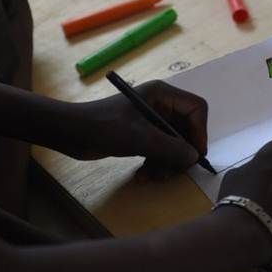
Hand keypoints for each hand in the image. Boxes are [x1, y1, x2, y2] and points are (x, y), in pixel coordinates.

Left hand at [80, 80, 207, 178]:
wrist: (71, 133)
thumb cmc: (105, 127)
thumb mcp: (140, 138)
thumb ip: (171, 148)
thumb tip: (193, 157)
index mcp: (162, 94)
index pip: (196, 108)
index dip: (200, 132)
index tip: (194, 155)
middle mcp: (160, 105)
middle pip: (186, 129)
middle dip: (180, 153)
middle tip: (173, 173)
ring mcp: (151, 121)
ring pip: (174, 144)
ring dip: (167, 163)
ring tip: (154, 177)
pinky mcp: (141, 135)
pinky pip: (160, 150)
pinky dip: (155, 164)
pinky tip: (143, 176)